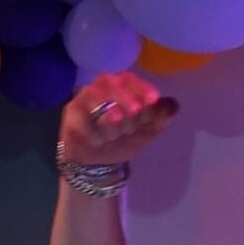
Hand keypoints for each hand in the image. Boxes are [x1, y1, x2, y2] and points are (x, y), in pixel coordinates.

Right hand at [59, 71, 178, 167]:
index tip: (153, 98)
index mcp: (120, 89)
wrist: (96, 164)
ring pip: (94, 94)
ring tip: (120, 120)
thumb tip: (173, 105)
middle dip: (126, 95)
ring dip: (109, 108)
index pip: (130, 79)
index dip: (142, 86)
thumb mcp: (146, 131)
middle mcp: (101, 90)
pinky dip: (92, 121)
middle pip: (111, 82)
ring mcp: (83, 101)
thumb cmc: (121, 141)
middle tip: (137, 110)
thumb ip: (160, 118)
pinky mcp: (70, 115)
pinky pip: (79, 114)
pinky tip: (102, 132)